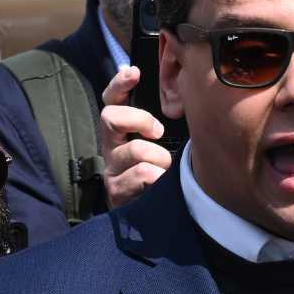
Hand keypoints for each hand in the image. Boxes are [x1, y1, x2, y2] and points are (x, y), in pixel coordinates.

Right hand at [98, 67, 172, 208]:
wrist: (146, 220)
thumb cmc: (159, 174)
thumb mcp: (161, 145)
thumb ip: (163, 125)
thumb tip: (184, 95)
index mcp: (120, 133)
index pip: (111, 101)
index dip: (119, 84)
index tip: (134, 73)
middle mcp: (110, 148)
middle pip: (110, 117)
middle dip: (139, 118)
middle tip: (159, 132)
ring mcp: (111, 169)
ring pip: (135, 150)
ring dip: (160, 158)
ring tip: (167, 170)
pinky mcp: (116, 190)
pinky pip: (141, 174)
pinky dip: (158, 177)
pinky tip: (161, 184)